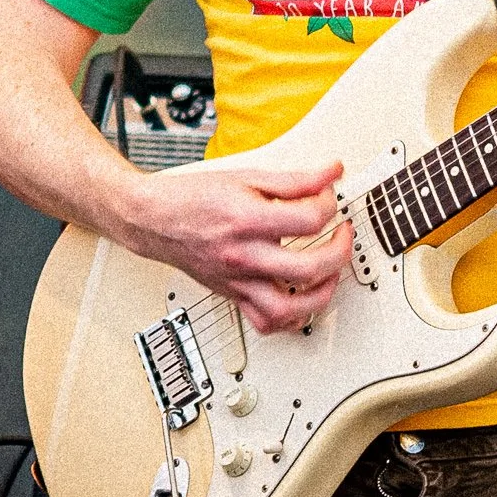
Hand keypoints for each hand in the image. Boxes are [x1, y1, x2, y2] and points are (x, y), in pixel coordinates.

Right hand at [110, 159, 352, 334]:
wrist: (153, 219)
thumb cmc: (194, 198)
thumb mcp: (247, 176)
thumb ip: (295, 179)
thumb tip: (332, 173)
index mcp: (247, 221)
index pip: (309, 220)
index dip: (329, 204)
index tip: (329, 197)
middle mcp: (243, 256)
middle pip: (308, 268)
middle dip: (339, 251)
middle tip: (343, 235)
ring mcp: (238, 281)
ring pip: (288, 310)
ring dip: (322, 295)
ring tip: (331, 274)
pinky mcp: (233, 295)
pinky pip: (266, 322)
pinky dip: (291, 319)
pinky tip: (303, 301)